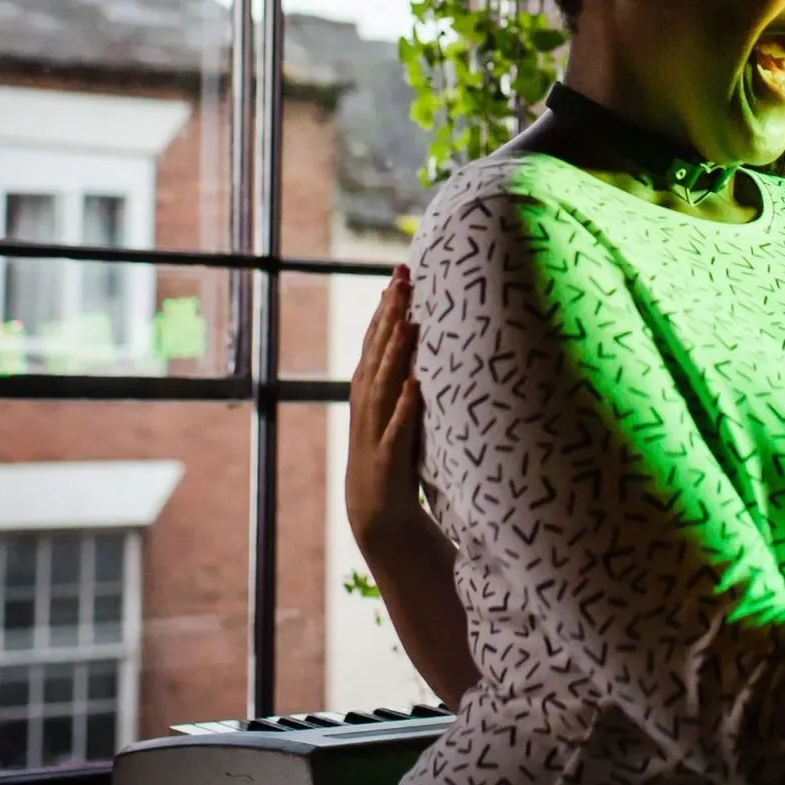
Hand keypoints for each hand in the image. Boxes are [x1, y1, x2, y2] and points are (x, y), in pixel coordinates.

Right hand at [346, 266, 424, 551]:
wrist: (376, 513)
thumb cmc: (392, 454)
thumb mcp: (395, 407)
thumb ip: (399, 371)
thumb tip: (415, 330)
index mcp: (369, 389)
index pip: (376, 338)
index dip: (386, 305)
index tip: (400, 270)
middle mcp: (368, 404)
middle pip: (378, 351)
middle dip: (390, 314)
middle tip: (403, 277)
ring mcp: (375, 430)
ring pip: (384, 383)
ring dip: (395, 352)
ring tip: (409, 321)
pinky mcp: (388, 458)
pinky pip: (397, 430)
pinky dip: (404, 407)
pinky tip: (414, 386)